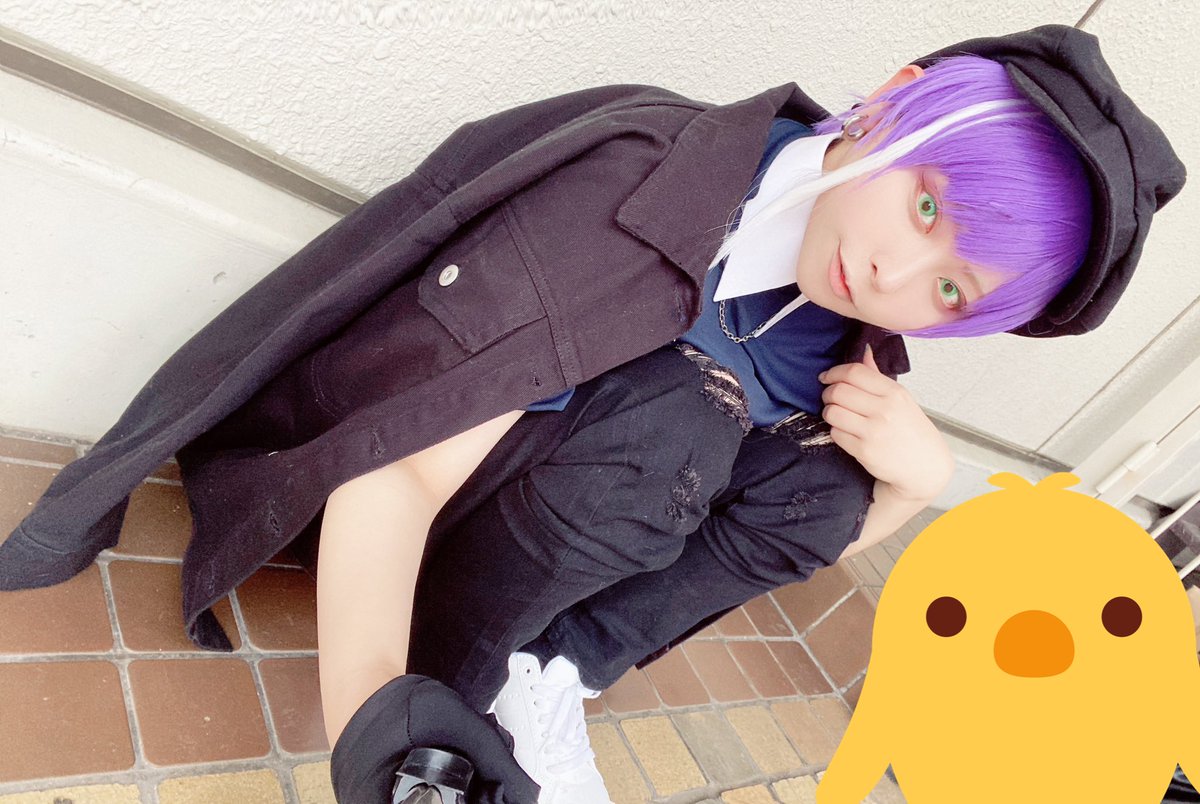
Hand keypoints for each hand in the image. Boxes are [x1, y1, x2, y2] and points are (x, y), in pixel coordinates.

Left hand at [818, 346, 952, 501]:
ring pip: (832, 412)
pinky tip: (847, 431)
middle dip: (828, 392)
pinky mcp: (864, 450)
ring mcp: (873, 431)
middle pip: (839, 391)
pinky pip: (835, 433)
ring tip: (837, 414)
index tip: (827, 377)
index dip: (834, 372)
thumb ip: (877, 376)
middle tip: (830, 397)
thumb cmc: (911, 431)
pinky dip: (836, 431)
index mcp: (894, 392)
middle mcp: (884, 409)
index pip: (854, 372)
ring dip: (829, 412)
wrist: (923, 466)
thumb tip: (864, 351)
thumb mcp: (901, 399)